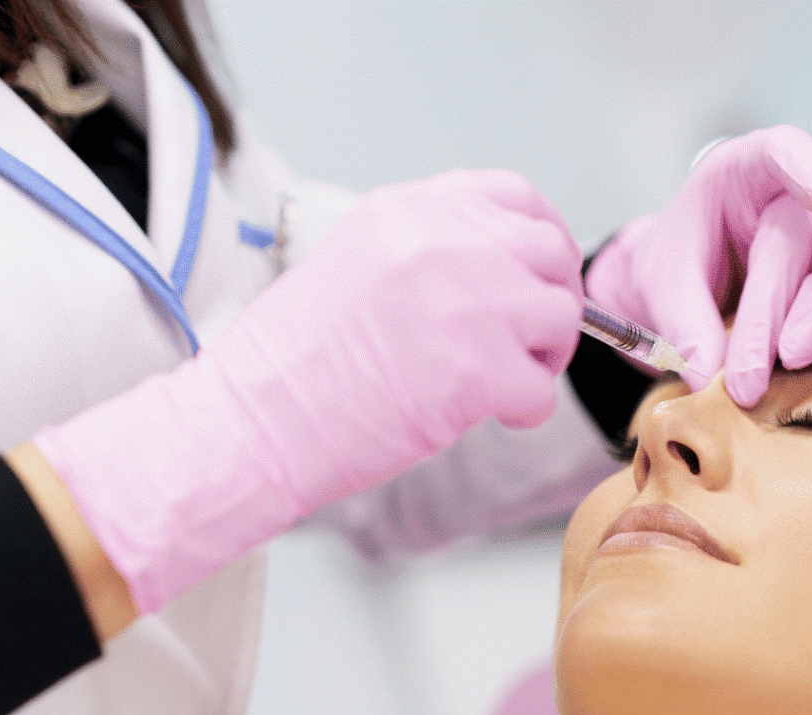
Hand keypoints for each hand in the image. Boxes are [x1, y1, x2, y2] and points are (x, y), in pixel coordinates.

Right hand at [36, 169, 582, 611]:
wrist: (251, 421)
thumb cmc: (288, 364)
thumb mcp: (354, 267)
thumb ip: (426, 255)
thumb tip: (494, 276)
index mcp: (408, 211)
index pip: (515, 197)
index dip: (542, 240)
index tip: (541, 277)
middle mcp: (442, 241)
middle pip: (549, 253)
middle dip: (553, 301)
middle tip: (532, 344)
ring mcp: (463, 300)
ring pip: (560, 318)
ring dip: (544, 357)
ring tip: (506, 385)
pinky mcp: (476, 369)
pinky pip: (542, 389)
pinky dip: (527, 410)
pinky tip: (492, 417)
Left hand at [585, 125, 811, 403]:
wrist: (684, 284)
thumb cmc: (676, 269)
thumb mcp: (663, 291)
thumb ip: (684, 328)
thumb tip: (706, 379)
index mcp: (743, 173)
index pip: (781, 152)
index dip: (810, 166)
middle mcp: (799, 192)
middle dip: (790, 303)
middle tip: (759, 363)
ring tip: (791, 360)